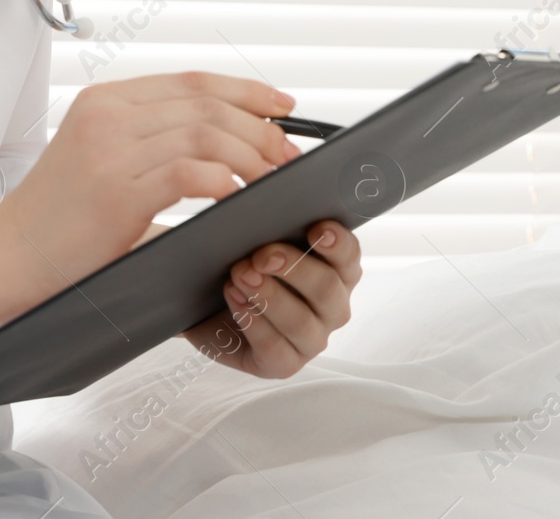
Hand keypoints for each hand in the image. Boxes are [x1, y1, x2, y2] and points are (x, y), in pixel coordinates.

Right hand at [0, 72, 298, 300]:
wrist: (1, 258)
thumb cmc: (57, 220)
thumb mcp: (103, 161)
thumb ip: (154, 144)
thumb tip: (228, 149)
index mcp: (106, 100)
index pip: (194, 81)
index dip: (247, 91)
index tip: (284, 107)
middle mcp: (108, 114)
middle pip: (207, 104)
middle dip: (260, 127)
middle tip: (288, 154)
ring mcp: (109, 149)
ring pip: (205, 133)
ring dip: (251, 154)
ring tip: (272, 177)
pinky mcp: (115, 190)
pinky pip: (189, 172)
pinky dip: (225, 180)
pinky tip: (239, 195)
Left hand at [180, 220, 362, 377]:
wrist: (210, 312)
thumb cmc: (246, 271)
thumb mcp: (260, 244)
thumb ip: (274, 226)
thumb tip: (267, 195)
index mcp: (338, 273)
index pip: (350, 255)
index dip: (337, 242)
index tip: (316, 227)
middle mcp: (333, 308)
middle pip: (327, 288)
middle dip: (294, 268)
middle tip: (262, 255)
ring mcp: (312, 339)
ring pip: (301, 320)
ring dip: (269, 296)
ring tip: (239, 275)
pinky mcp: (285, 365)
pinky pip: (275, 346)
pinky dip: (252, 321)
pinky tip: (234, 299)